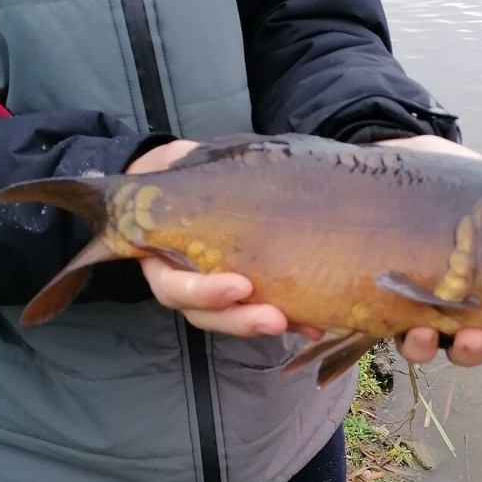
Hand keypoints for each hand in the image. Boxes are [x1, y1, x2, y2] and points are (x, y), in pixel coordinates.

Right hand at [128, 140, 320, 338]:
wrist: (191, 180)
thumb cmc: (179, 172)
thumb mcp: (174, 165)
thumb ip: (183, 165)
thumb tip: (195, 154)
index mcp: (163, 259)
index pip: (175, 288)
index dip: (204, 293)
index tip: (239, 286)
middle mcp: (188, 284)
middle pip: (208, 316)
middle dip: (242, 319)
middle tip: (275, 320)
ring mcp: (217, 291)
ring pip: (236, 319)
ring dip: (269, 324)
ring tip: (306, 326)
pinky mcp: (248, 290)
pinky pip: (264, 311)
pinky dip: (292, 319)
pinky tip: (318, 324)